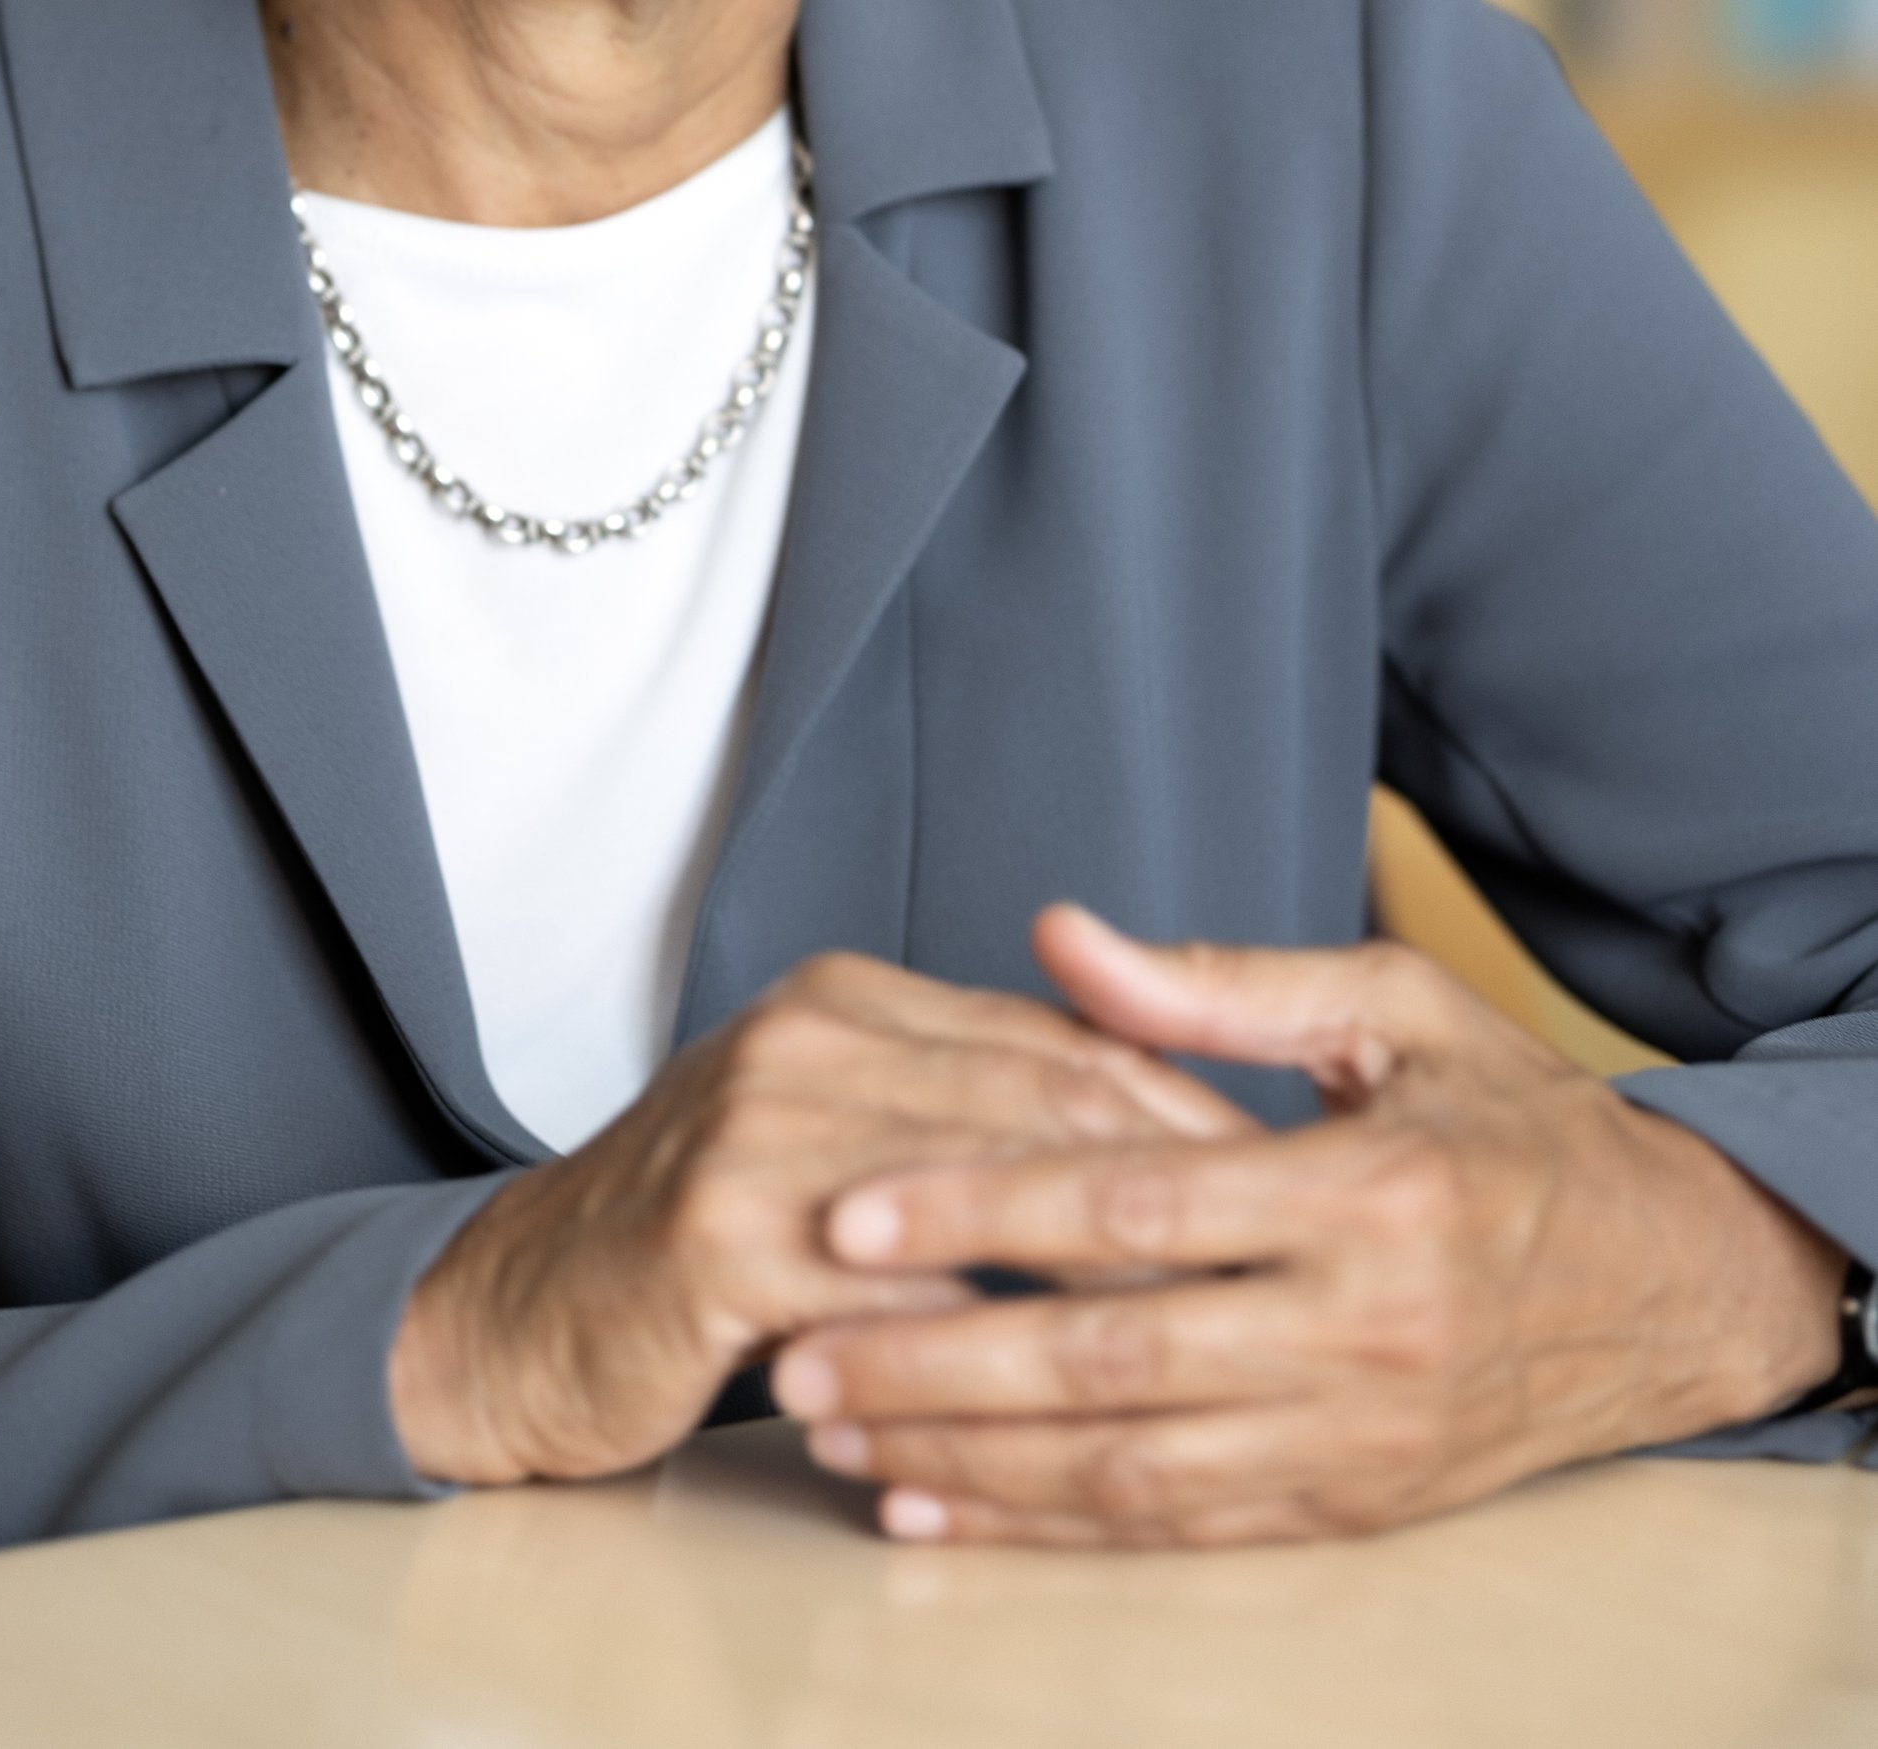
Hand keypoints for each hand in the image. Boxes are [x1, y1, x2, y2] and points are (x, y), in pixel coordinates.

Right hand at [389, 946, 1249, 1486]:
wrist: (524, 1313)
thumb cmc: (707, 1239)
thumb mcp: (836, 1134)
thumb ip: (962, 1108)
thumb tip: (1147, 1123)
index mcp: (850, 998)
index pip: (1056, 1039)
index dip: (1181, 1106)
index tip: (1287, 1173)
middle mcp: (809, 1035)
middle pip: (1036, 1103)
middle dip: (1171, 1186)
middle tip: (1283, 1257)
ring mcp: (761, 1127)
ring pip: (980, 1195)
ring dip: (1102, 1270)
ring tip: (1211, 1330)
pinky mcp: (721, 1233)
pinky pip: (893, 1296)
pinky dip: (982, 1350)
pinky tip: (1060, 1404)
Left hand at [768, 906, 1847, 1547]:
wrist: (1673, 1281)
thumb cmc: (1515, 1126)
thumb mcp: (1395, 1014)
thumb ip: (1215, 988)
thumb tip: (1058, 934)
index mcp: (1364, 1193)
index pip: (1135, 1205)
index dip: (982, 1209)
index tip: (850, 1210)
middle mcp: (1356, 1331)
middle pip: (1108, 1355)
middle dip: (934, 1359)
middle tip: (790, 1349)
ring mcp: (1352, 1436)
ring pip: (1124, 1464)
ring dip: (963, 1456)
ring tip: (828, 1429)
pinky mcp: (1348, 1506)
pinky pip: (1172, 1530)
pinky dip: (1043, 1527)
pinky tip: (936, 1507)